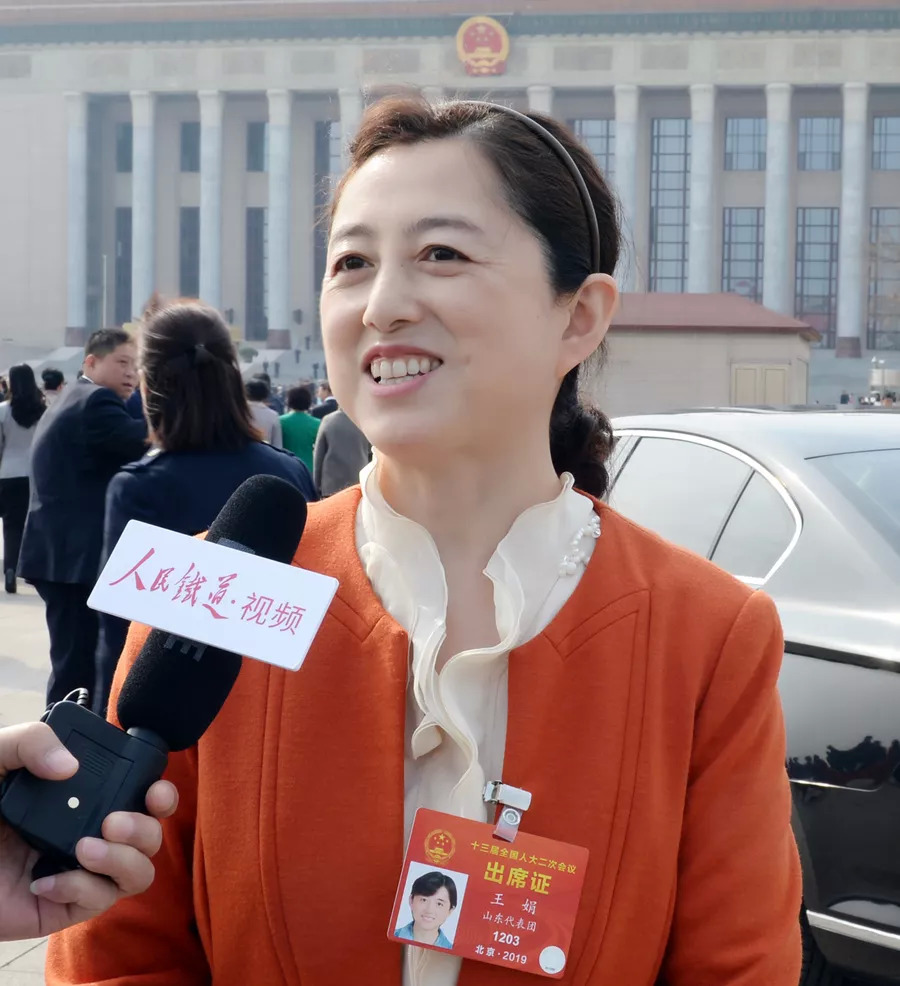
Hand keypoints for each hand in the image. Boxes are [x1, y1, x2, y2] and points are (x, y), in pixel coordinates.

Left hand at [0, 721, 177, 941]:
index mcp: (81, 795)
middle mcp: (87, 831)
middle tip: (113, 821)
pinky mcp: (60, 908)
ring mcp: (77, 870)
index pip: (139, 793)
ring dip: (123, 859)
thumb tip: (70, 767)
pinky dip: (81, 889)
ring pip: (138, 873)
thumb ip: (30, 741)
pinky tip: (46, 880)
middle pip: (151, 835)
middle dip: (145, 828)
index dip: (161, 793)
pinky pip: (98, 903)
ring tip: (83, 849)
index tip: (153, 789)